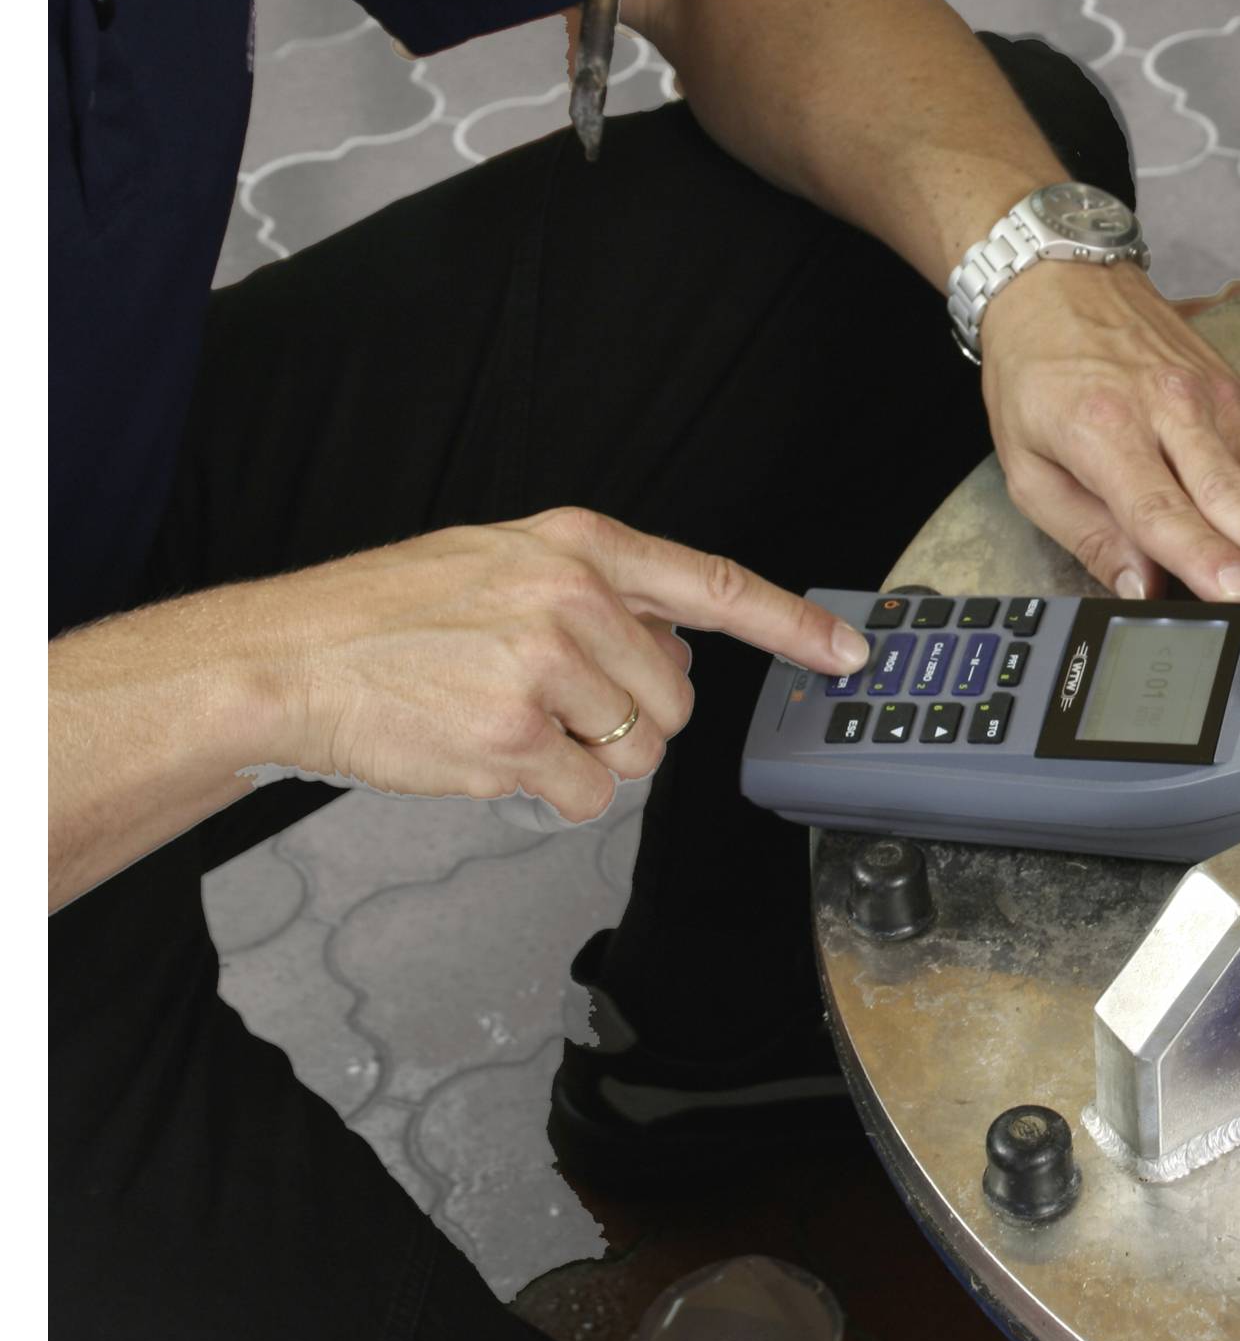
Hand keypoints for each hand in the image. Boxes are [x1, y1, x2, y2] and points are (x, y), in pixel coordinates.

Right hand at [245, 507, 867, 822]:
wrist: (286, 658)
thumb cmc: (389, 616)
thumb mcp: (502, 561)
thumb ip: (597, 593)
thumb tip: (672, 650)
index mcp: (579, 546)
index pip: (714, 585)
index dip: (793, 625)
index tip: (852, 654)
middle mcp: (574, 598)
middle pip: (678, 699)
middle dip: (630, 718)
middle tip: (549, 700)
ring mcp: (547, 668)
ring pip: (637, 753)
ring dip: (584, 757)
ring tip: (505, 717)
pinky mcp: (517, 738)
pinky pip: (587, 795)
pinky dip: (547, 792)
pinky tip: (489, 753)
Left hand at [979, 261, 1239, 600]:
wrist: (1059, 282)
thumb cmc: (1038, 372)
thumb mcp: (1027, 465)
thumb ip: (1086, 534)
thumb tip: (1138, 589)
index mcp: (1104, 429)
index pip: (1160, 507)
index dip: (1202, 555)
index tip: (1236, 593)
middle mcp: (1170, 408)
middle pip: (1231, 494)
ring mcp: (1216, 397)